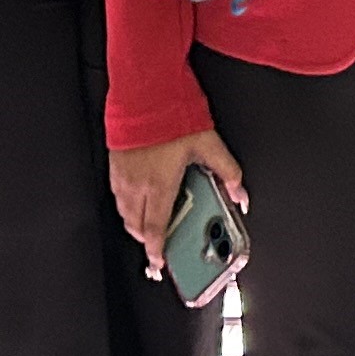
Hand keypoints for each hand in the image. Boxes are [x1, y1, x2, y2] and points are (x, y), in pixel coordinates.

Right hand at [109, 128, 245, 273]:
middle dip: (148, 239)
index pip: (155, 229)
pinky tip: (138, 200)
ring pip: (124, 213)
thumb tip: (240, 193)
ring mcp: (122, 176)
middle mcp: (137, 185)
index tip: (158, 261)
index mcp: (159, 186)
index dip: (156, 250)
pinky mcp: (114, 166)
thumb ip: (228, 172)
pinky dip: (127, 206)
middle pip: (136, 226)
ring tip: (151, 224)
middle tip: (160, 242)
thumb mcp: (210, 145)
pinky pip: (117, 196)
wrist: (144, 94)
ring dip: (137, 223)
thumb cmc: (171, 117)